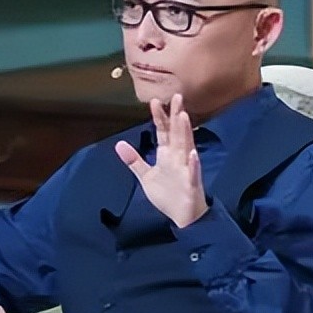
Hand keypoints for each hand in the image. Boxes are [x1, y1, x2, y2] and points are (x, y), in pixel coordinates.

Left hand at [115, 93, 208, 228]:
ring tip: (183, 116)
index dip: (159, 117)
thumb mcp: (146, 176)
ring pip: (186, 148)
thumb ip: (134, 161)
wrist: (184, 216)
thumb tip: (118, 144)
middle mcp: (178, 157)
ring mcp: (186, 169)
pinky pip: (193, 172)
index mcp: (167, 155)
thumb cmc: (168, 194)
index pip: (163, 132)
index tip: (155, 101)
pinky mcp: (192, 183)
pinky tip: (193, 154)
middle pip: (176, 133)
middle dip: (176, 116)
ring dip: (185, 132)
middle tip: (176, 96)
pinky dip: (193, 164)